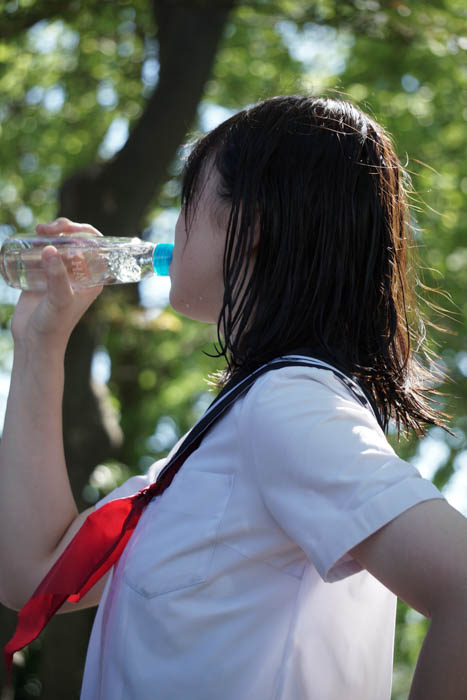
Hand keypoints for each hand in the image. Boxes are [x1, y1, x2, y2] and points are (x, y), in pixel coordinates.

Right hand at [11, 218, 103, 348]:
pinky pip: (41, 252)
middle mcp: (79, 273)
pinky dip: (34, 244)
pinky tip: (26, 241)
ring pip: (58, 243)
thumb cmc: (54, 326)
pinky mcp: (42, 275)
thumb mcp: (59, 300)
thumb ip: (56, 277)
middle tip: (44, 229)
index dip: (83, 230)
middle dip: (63, 228)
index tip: (65, 229)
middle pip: (76, 240)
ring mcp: (60, 273)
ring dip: (48, 233)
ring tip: (36, 232)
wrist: (33, 343)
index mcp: (92, 277)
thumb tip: (49, 249)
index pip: (95, 245)